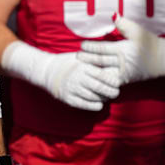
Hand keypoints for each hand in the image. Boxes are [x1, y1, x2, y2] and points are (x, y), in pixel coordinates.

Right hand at [1, 41, 119, 110]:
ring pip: (95, 98)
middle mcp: (78, 78)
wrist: (47, 71)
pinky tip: (98, 103)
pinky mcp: (68, 98)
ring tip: (106, 97)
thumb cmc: (68, 63)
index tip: (117, 83)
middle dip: (112, 92)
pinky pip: (86, 105)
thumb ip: (95, 62)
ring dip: (103, 99)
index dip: (113, 81)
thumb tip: (115, 66)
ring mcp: (72, 89)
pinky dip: (95, 105)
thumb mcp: (81, 58)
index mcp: (83, 66)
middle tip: (115, 92)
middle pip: (101, 88)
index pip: (104, 76)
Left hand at [78, 16, 164, 84]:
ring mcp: (125, 73)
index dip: (90, 47)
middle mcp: (123, 62)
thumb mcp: (138, 31)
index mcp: (124, 49)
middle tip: (75, 57)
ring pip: (104, 73)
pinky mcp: (127, 80)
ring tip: (80, 68)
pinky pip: (111, 82)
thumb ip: (124, 24)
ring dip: (92, 71)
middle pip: (101, 61)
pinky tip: (91, 80)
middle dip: (87, 59)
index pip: (103, 48)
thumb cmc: (150, 42)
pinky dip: (101, 81)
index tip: (81, 45)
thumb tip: (112, 14)